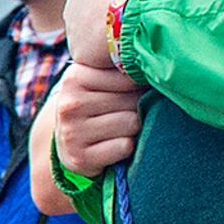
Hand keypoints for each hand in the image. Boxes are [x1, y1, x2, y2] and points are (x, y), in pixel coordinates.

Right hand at [48, 59, 147, 177]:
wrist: (66, 141)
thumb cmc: (93, 105)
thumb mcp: (97, 80)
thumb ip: (121, 68)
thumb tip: (157, 65)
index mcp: (75, 78)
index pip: (129, 75)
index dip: (138, 84)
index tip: (130, 90)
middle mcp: (70, 104)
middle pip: (132, 100)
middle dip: (136, 107)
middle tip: (123, 112)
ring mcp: (73, 132)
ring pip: (132, 123)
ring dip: (133, 128)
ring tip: (119, 128)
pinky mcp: (81, 158)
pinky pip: (125, 146)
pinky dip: (126, 147)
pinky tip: (113, 144)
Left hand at [63, 0, 135, 68]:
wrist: (129, 12)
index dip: (118, 3)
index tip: (132, 7)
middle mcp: (70, 4)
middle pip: (93, 18)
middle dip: (108, 23)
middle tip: (131, 25)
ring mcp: (72, 28)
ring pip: (92, 37)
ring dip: (106, 41)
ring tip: (126, 39)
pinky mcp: (77, 50)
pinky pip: (92, 55)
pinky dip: (104, 57)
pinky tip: (119, 54)